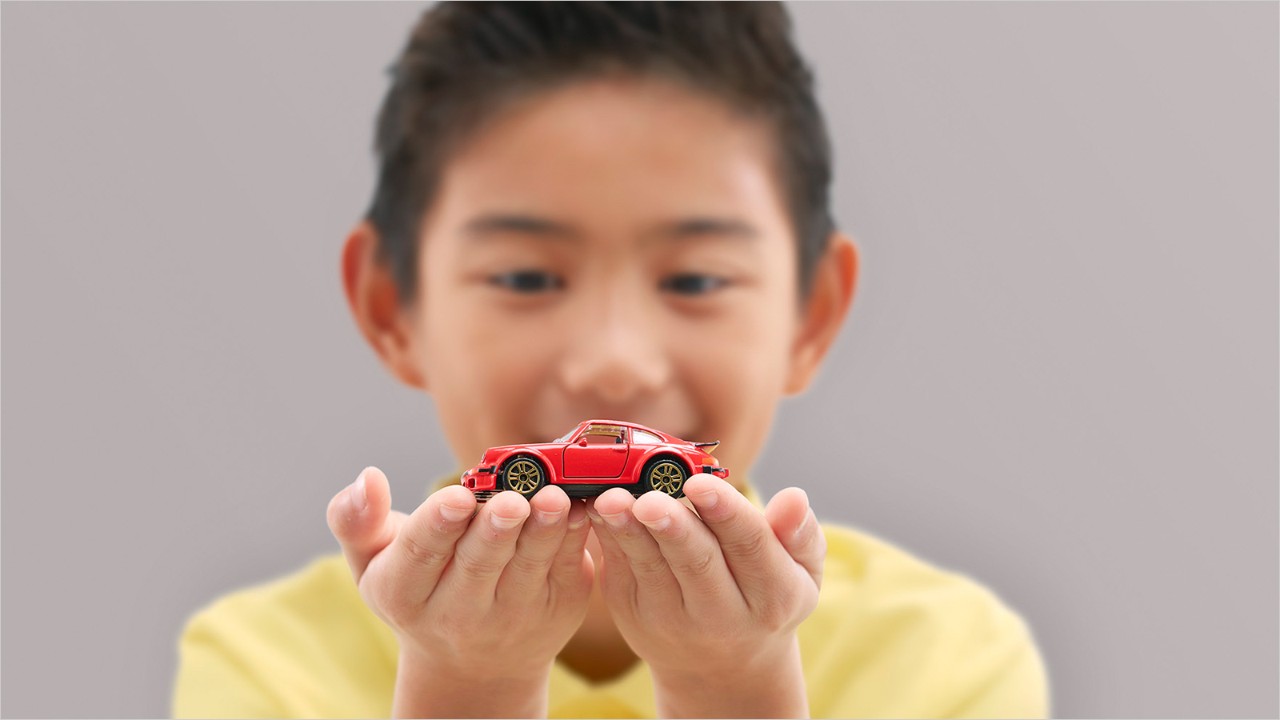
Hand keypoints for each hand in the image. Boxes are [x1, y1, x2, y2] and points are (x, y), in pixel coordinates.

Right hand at [327, 467, 593, 716]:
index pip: (419, 555)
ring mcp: (512, 616)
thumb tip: (367, 479)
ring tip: (554, 499)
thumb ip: (357, 520)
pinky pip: (568, 568)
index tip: (457, 497)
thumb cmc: (419, 590)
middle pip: (478, 563)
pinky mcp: (557, 609)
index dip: (439, 524)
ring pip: (529, 568)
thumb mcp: (373, 563)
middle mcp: (457, 614)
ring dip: (544, 531)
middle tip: (511, 499)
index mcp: (405, 594)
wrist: (474, 662)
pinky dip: (575, 537)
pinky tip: (581, 506)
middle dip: (496, 529)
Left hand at [586, 475, 824, 717]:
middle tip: (649, 499)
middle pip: (696, 563)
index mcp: (773, 597)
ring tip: (612, 500)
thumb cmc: (767, 596)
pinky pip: (621, 572)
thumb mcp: (801, 572)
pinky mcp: (635, 616)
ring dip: (628, 532)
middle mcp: (723, 616)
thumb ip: (800, 535)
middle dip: (672, 528)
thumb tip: (795, 498)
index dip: (725, 513)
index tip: (702, 482)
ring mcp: (673, 620)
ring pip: (650, 569)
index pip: (750, 547)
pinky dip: (608, 539)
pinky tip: (598, 508)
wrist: (726, 664)